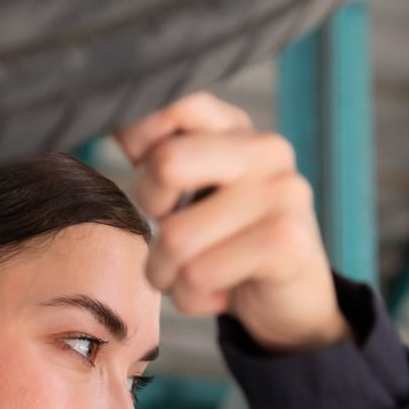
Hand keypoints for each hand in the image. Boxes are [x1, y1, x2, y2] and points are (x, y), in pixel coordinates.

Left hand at [112, 91, 348, 353]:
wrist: (291, 304)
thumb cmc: (228, 246)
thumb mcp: (191, 192)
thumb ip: (158, 154)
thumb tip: (117, 121)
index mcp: (237, 129)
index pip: (175, 105)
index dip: (140, 143)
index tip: (155, 183)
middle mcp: (265, 150)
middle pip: (167, 163)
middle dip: (151, 210)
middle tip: (170, 235)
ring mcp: (282, 193)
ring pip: (176, 237)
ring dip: (167, 273)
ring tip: (189, 278)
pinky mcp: (286, 243)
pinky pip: (199, 274)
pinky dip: (191, 298)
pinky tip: (214, 296)